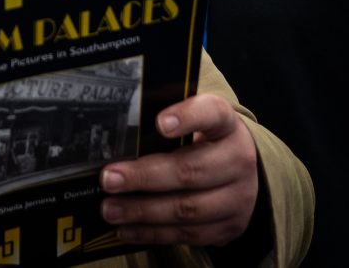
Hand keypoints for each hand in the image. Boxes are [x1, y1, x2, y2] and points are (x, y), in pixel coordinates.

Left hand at [98, 93, 257, 246]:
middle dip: (144, 176)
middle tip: (108, 179)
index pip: (212, 113)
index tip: (160, 123)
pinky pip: (189, 234)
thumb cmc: (200, 140)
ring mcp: (239, 196)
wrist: (239, 170)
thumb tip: (112, 137)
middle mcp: (238, 159)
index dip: (187, 117)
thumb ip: (160, 124)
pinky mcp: (230, 226)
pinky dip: (153, 233)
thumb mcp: (189, 121)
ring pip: (188, 208)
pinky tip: (126, 229)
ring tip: (110, 209)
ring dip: (143, 210)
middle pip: (191, 170)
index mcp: (225, 124)